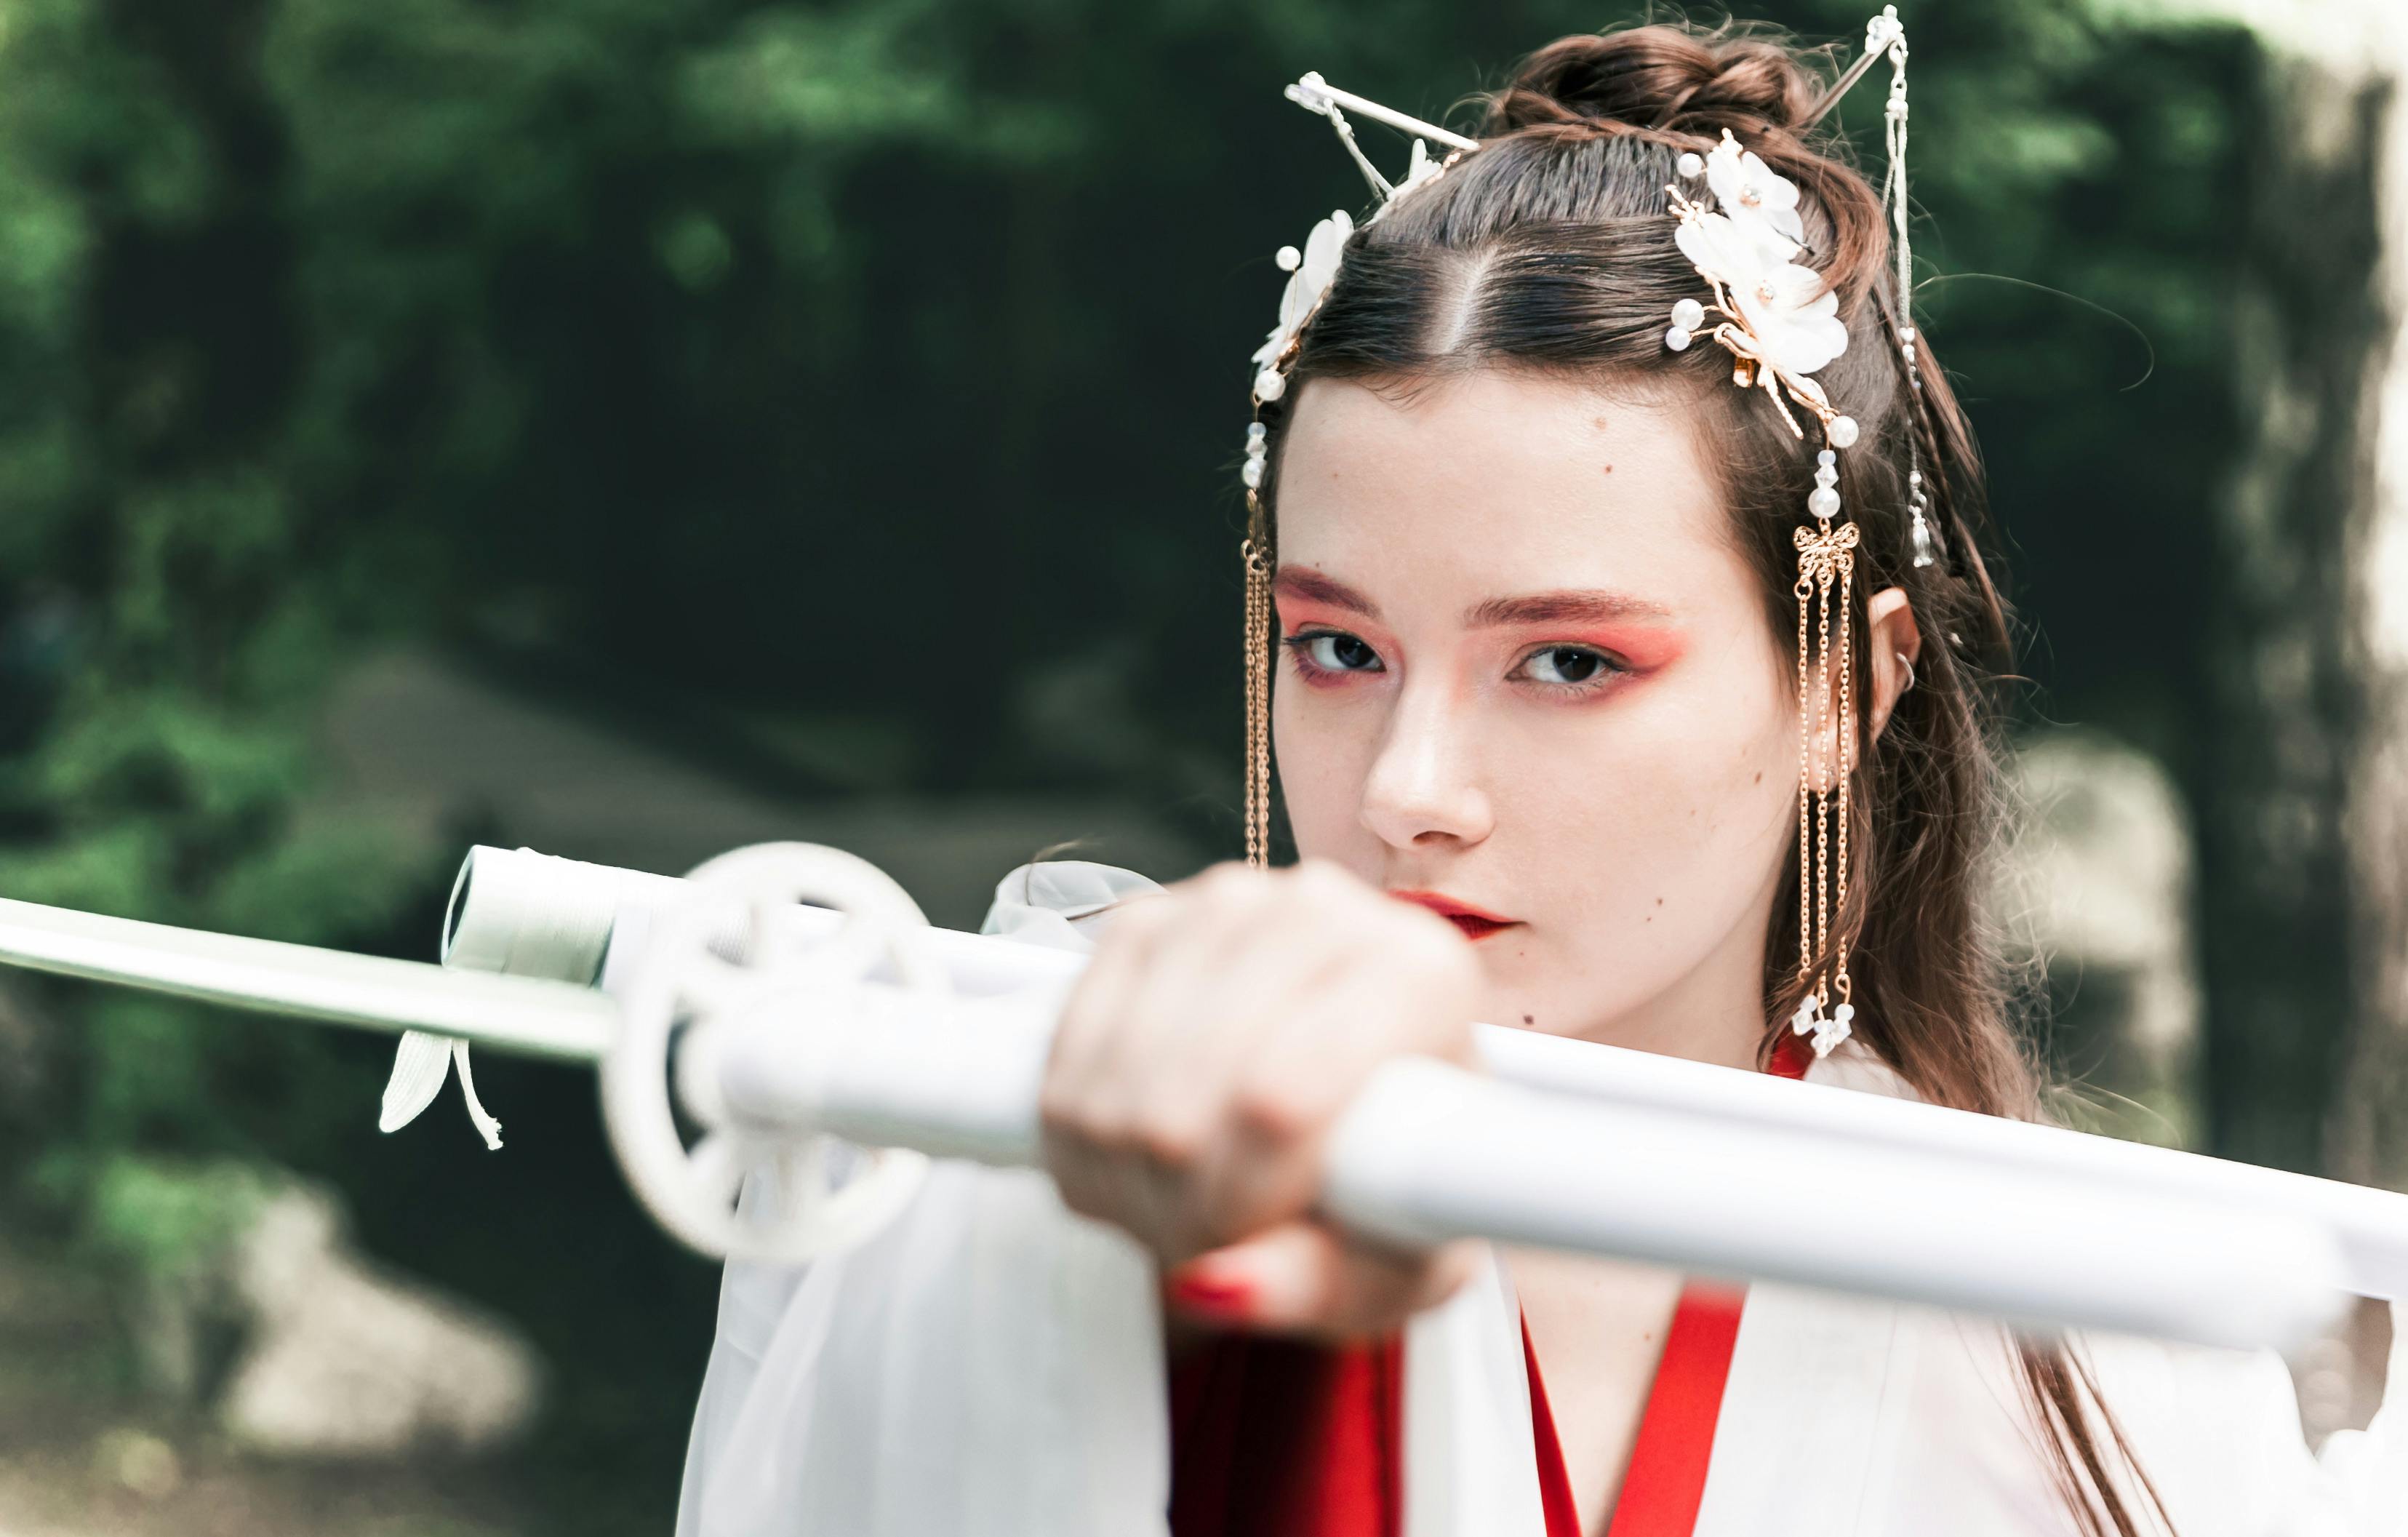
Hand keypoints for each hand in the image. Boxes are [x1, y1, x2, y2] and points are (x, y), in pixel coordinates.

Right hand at [1038, 858, 1482, 1337]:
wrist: (1347, 1119)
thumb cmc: (1386, 1195)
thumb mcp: (1386, 1272)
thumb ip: (1313, 1285)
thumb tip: (1215, 1284)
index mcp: (1422, 977)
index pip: (1281, 1099)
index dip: (1237, 1199)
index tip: (1242, 1245)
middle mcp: (1324, 910)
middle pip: (1186, 1093)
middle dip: (1177, 1199)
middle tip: (1209, 1237)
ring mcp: (1222, 904)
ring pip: (1117, 1077)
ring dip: (1126, 1174)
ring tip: (1180, 1202)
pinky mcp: (1142, 920)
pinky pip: (1068, 1050)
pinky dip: (1080, 1129)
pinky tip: (1133, 1158)